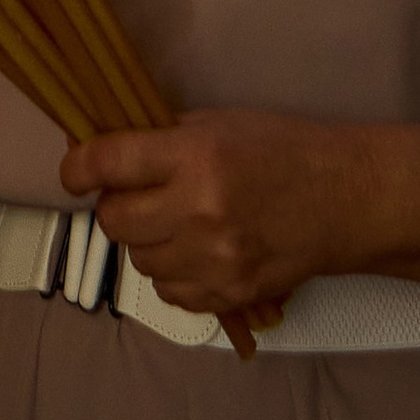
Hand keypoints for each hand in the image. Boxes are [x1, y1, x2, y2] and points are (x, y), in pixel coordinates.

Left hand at [62, 110, 370, 325]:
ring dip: (146, 242)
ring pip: (139, 261)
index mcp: (196, 156)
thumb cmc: (282, 150)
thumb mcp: (219, 125)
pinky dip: (173, 274)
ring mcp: (215, 259)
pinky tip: (196, 253)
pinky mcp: (229, 293)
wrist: (345, 200)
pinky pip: (170, 293)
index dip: (77, 169)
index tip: (75, 173)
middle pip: (114, 222)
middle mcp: (199, 209)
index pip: (108, 164)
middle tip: (136, 197)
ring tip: (176, 224)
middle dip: (115, 207)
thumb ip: (161, 141)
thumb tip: (103, 155)